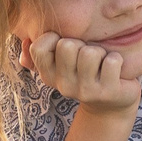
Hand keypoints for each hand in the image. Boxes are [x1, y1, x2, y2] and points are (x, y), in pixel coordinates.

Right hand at [20, 31, 141, 113]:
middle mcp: (63, 85)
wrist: (111, 103)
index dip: (54, 38)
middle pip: (66, 45)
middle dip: (81, 43)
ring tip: (101, 63)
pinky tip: (114, 71)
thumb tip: (25, 38)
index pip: (38, 47)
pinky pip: (112, 61)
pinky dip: (116, 60)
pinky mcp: (108, 92)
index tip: (65, 46)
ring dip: (100, 52)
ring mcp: (85, 91)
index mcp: (49, 75)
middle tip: (88, 57)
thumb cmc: (86, 72)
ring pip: (90, 52)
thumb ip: (41, 50)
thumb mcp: (61, 63)